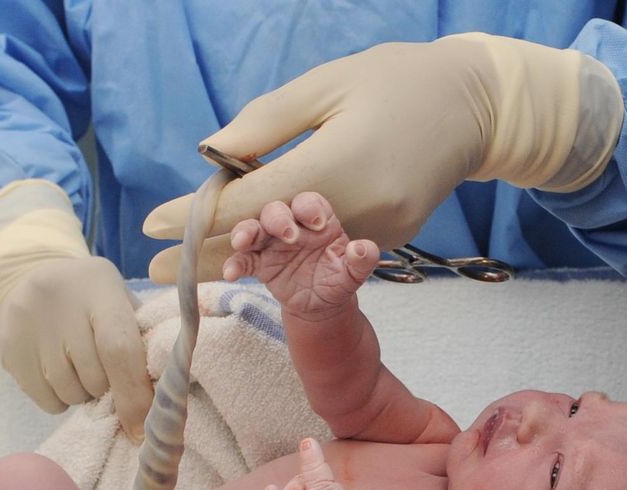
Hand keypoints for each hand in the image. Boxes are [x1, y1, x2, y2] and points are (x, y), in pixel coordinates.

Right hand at [0, 181, 152, 440]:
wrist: (33, 274)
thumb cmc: (94, 300)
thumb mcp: (122, 304)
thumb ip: (142, 344)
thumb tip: (155, 408)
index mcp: (99, 286)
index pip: (118, 348)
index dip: (133, 393)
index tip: (141, 427)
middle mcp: (59, 300)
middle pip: (94, 377)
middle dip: (109, 390)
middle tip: (109, 375)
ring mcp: (27, 323)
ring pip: (69, 393)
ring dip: (84, 394)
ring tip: (82, 369)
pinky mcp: (8, 347)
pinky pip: (46, 400)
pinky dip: (60, 399)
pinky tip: (60, 373)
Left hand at [143, 33, 621, 282]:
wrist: (473, 107)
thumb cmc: (393, 81)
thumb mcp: (325, 85)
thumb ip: (266, 125)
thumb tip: (212, 156)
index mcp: (339, 162)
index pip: (252, 201)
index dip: (199, 216)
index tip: (153, 226)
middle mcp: (359, 209)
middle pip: (268, 244)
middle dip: (208, 256)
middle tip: (155, 271)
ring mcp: (376, 233)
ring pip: (296, 256)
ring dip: (243, 261)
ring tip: (189, 271)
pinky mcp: (387, 242)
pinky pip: (324, 252)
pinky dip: (286, 254)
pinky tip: (249, 256)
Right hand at [223, 192, 379, 318]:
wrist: (321, 305)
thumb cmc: (337, 280)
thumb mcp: (353, 273)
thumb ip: (362, 260)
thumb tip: (363, 248)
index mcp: (317, 222)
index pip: (309, 203)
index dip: (310, 208)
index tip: (317, 225)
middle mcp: (292, 226)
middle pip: (276, 209)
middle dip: (279, 218)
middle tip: (288, 236)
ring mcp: (272, 244)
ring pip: (254, 227)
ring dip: (246, 231)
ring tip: (242, 242)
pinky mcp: (259, 264)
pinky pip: (243, 260)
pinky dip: (234, 264)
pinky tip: (231, 273)